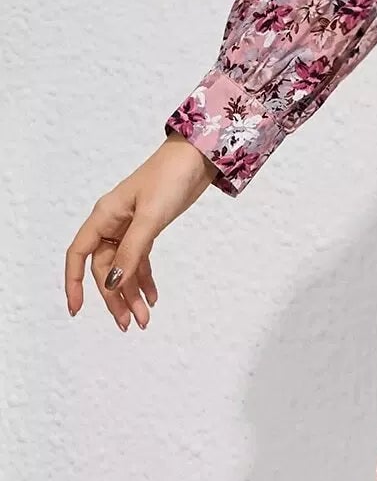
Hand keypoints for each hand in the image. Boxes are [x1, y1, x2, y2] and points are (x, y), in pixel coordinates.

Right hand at [64, 135, 219, 329]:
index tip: (77, 309)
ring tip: (143, 318)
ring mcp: (130, 227)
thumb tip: (112, 283)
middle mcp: (113, 223)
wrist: (197, 157)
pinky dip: (145, 279)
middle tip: (129, 323)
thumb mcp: (150, 217)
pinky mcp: (149, 228)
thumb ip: (132, 251)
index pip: (79, 255)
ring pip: (124, 267)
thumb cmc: (170, 178)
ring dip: (131, 293)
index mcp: (104, 217)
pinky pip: (140, 259)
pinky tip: (153, 297)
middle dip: (114, 296)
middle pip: (105, 268)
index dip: (74, 282)